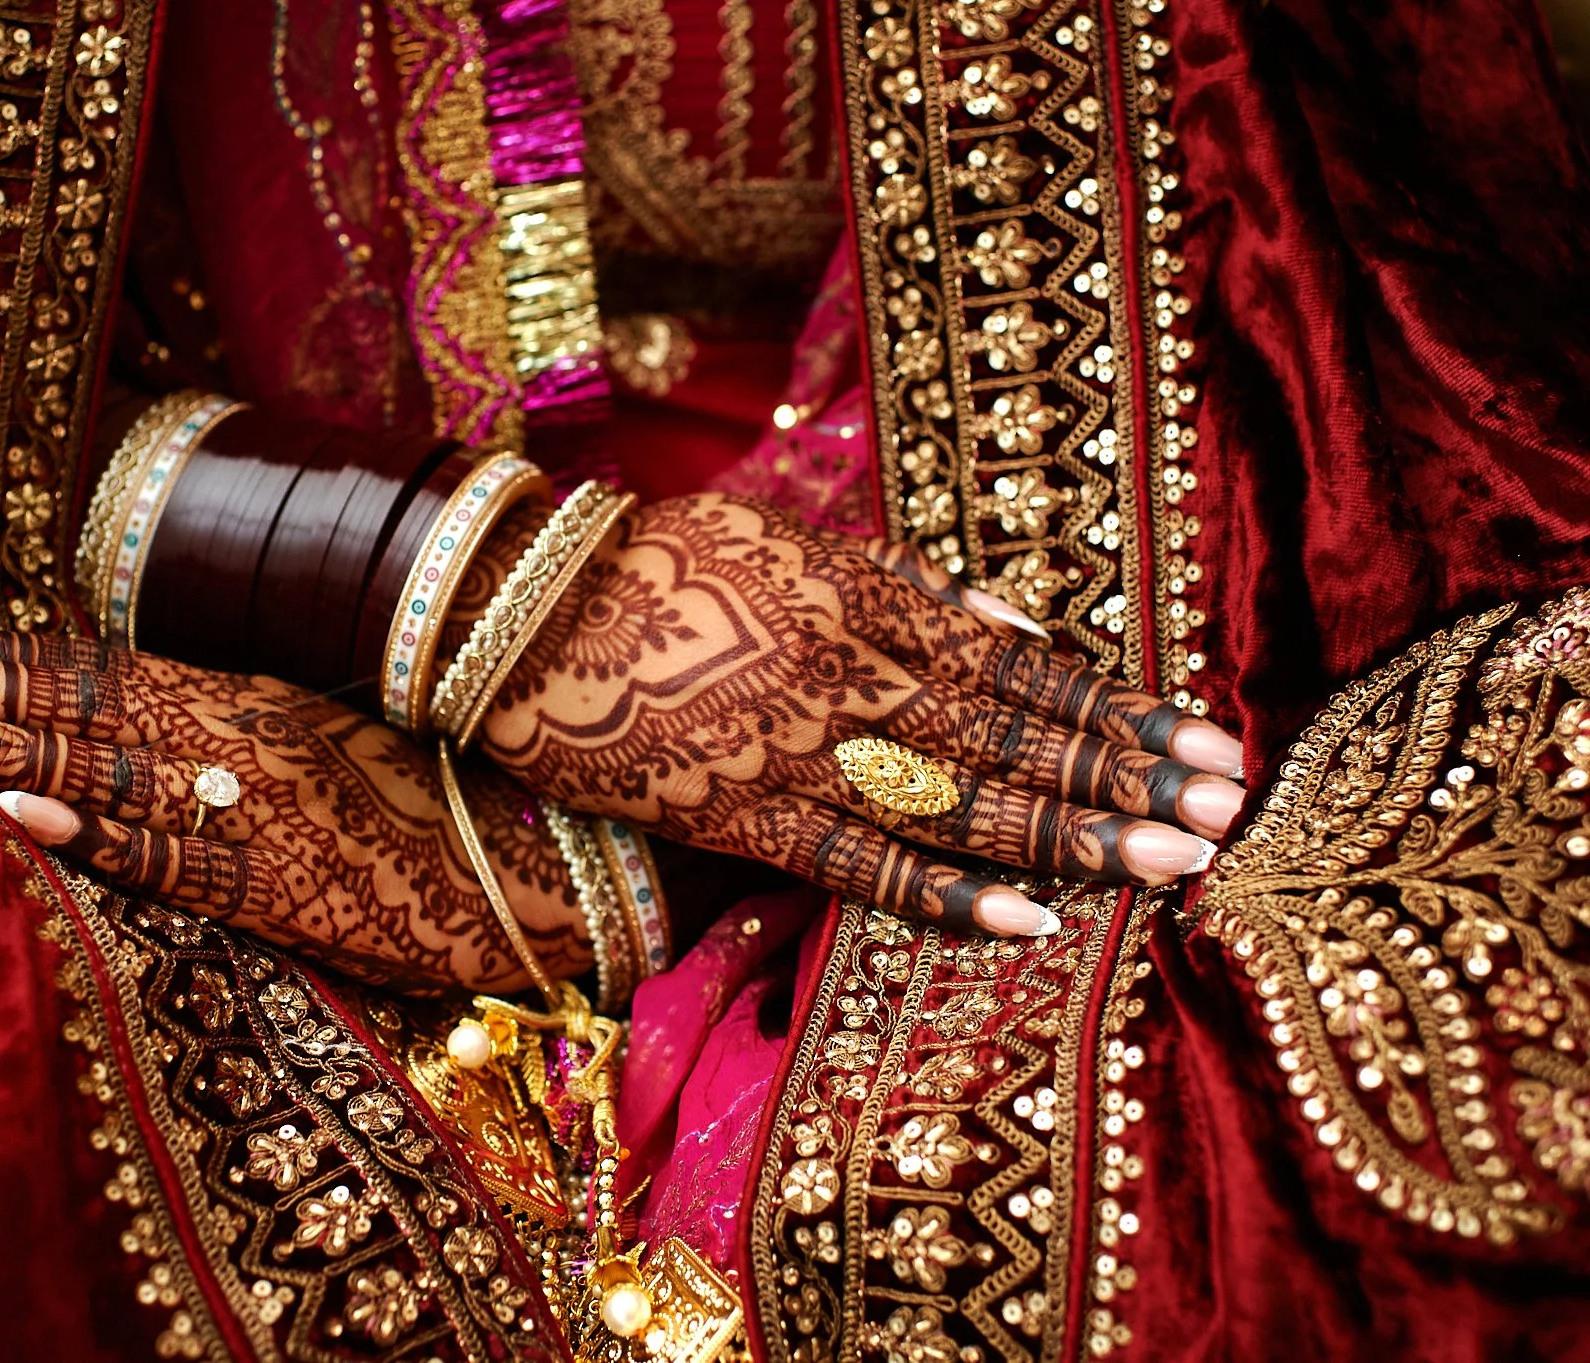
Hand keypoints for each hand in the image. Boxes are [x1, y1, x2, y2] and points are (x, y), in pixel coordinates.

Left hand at [0, 616, 583, 993]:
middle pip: (62, 703)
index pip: (77, 662)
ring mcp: (249, 806)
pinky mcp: (279, 883)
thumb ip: (226, 718)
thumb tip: (136, 711)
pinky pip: (172, 856)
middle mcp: (227, 737)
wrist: (544, 858)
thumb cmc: (432, 791)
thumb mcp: (318, 733)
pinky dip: (96, 829)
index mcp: (232, 696)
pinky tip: (21, 804)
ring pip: (96, 765)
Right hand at [469, 493, 1247, 936]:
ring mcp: (801, 746)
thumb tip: (1010, 621)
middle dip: (1128, 775)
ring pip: (961, 799)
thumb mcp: (787, 541)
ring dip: (1074, 834)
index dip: (1115, 706)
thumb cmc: (657, 565)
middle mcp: (854, 670)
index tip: (1204, 736)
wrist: (519, 608)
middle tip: (1230, 809)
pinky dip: (946, 892)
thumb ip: (901, 581)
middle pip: (1014, 734)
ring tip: (1175, 864)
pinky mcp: (741, 813)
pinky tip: (1033, 920)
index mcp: (867, 596)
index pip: (1021, 664)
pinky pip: (859, 862)